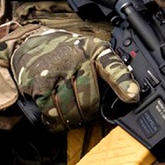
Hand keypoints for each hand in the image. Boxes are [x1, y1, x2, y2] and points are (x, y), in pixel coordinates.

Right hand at [0, 24, 139, 132]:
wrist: (32, 43)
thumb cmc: (66, 53)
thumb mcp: (91, 52)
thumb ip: (109, 71)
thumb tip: (129, 96)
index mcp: (94, 50)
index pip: (112, 66)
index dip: (123, 83)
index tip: (132, 97)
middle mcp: (76, 58)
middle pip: (90, 100)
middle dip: (90, 114)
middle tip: (87, 114)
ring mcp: (56, 71)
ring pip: (71, 110)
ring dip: (72, 120)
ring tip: (72, 117)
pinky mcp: (40, 84)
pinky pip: (52, 112)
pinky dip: (55, 121)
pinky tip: (56, 119)